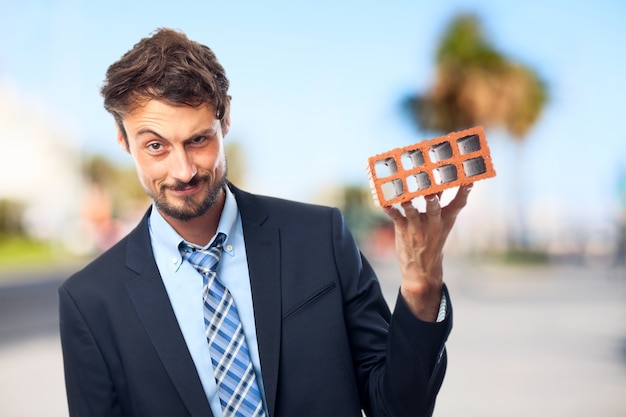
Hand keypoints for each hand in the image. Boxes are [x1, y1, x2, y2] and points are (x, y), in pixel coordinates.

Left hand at [383, 184, 472, 320]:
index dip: (464, 190)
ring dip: (409, 204)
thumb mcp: (441, 223)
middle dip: (433, 200)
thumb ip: (438, 202)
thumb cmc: (432, 239)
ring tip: (404, 197)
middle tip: (431, 193)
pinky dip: (390, 209)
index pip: (459, 203)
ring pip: (413, 212)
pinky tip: (384, 203)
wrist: (422, 269)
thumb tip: (437, 183)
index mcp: (446, 219)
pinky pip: (396, 217)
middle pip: (434, 208)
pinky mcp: (403, 229)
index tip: (469, 178)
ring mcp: (417, 227)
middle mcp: (433, 223)